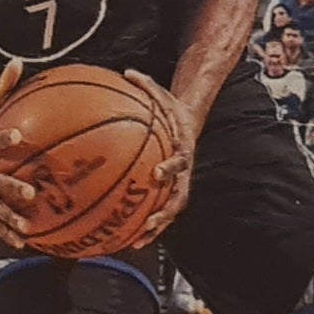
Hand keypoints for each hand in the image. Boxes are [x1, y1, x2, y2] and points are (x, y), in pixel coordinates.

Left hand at [123, 70, 199, 247]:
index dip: (170, 170)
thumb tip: (127, 71)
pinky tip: (126, 239)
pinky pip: (158, 210)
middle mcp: (183, 172)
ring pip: (170, 211)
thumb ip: (146, 84)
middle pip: (179, 196)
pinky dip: (145, 225)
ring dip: (156, 228)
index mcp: (182, 150)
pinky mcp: (169, 190)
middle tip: (149, 222)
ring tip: (137, 242)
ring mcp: (178, 184)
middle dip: (165, 211)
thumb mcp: (160, 94)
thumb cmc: (169, 109)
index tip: (157, 175)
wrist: (187, 122)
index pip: (180, 162)